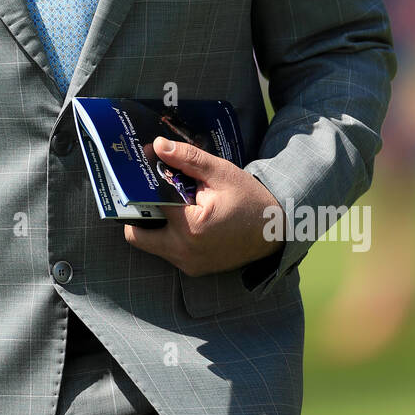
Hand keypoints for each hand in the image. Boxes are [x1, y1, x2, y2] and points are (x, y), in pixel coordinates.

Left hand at [124, 136, 283, 276]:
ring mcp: (188, 264)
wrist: (276, 231)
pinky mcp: (193, 269)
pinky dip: (169, 235)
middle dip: (139, 213)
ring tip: (172, 204)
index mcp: (190, 227)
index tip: (147, 171)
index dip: (147, 184)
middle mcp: (184, 251)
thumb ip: (187, 159)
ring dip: (155, 224)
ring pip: (150, 244)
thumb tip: (157, 145)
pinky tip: (184, 217)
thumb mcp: (220, 173)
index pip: (151, 202)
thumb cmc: (249, 199)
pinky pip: (167, 251)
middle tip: (152, 194)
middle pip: (137, 234)